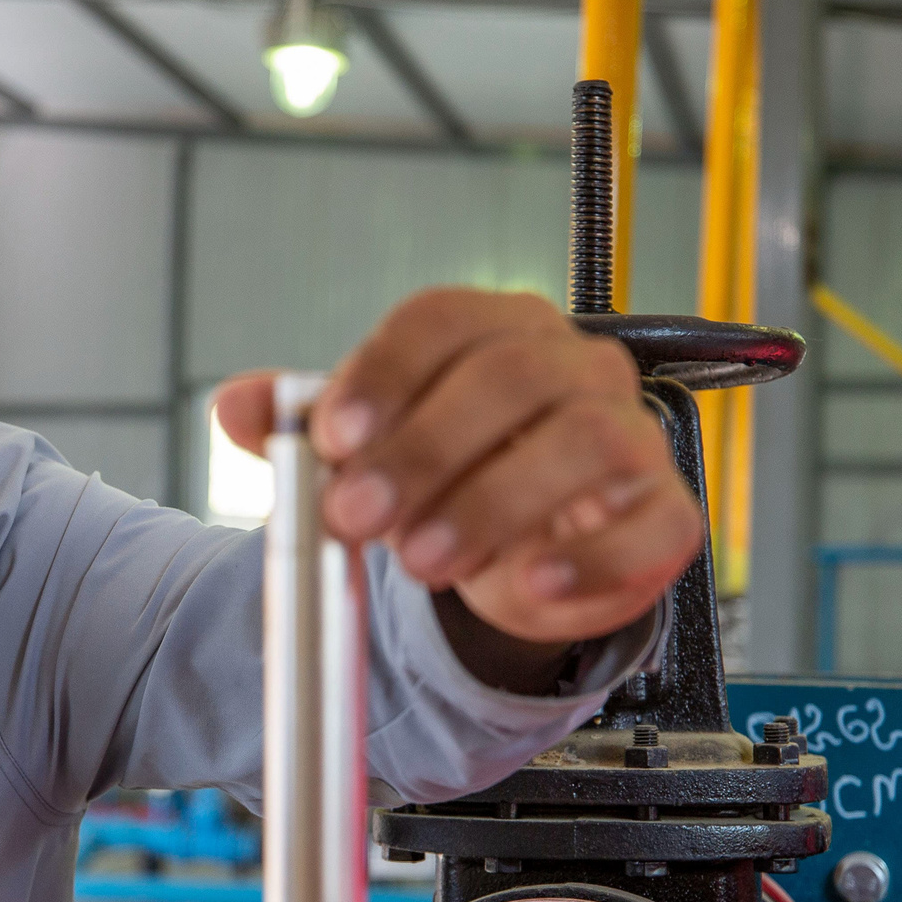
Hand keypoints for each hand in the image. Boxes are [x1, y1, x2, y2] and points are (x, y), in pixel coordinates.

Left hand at [213, 288, 703, 651]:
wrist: (526, 559)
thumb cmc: (452, 482)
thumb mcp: (370, 454)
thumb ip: (302, 427)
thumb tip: (236, 406)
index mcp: (499, 330)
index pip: (445, 320)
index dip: (384, 375)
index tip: (331, 438)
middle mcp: (574, 368)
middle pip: (509, 377)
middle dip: (422, 450)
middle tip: (357, 515)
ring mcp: (632, 435)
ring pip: (582, 441)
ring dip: (490, 503)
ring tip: (422, 560)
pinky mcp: (665, 514)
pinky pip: (648, 526)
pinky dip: (587, 557)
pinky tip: (529, 581)